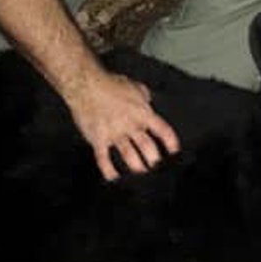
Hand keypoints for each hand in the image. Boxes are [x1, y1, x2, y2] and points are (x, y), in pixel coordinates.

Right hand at [63, 70, 181, 180]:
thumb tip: (148, 100)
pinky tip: (113, 177)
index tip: (174, 151)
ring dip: (136, 166)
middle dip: (154, 158)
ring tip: (141, 172)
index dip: (170, 141)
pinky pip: (103, 158)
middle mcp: (130, 125)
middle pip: (147, 146)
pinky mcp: (98, 138)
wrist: (86, 85)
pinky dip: (108, 169)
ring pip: (129, 154)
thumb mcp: (134, 86)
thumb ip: (143, 96)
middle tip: (156, 165)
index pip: (162, 129)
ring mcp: (114, 133)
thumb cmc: (111, 84)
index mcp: (142, 113)